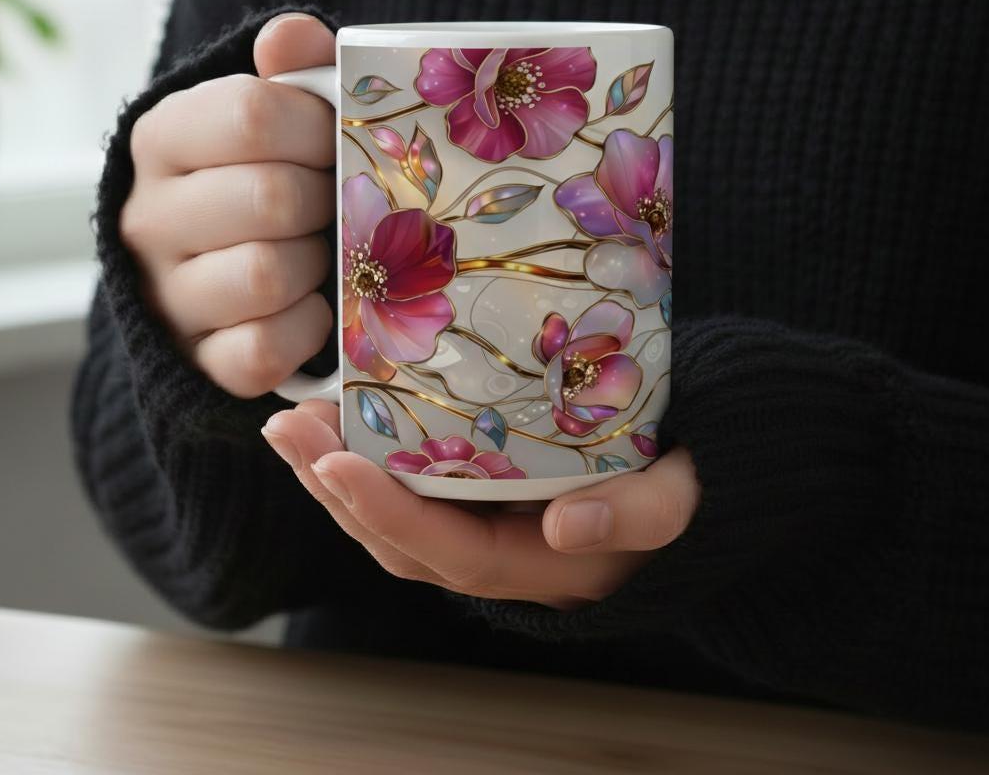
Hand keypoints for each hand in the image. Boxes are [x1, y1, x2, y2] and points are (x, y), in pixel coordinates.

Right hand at [121, 13, 336, 396]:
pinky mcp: (194, 360)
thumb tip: (292, 38)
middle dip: (324, 202)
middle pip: (271, 198)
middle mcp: (149, 216)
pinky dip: (306, 330)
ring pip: (268, 275)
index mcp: (164, 137)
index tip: (336, 141)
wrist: (223, 269)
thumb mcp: (276, 112)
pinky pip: (263, 349)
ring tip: (321, 255)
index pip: (252, 115)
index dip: (319, 129)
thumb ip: (293, 68)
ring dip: (319, 266)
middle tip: (333, 205)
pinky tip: (313, 307)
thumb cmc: (266, 176)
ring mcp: (165, 294)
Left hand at [261, 402, 700, 609]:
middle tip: (287, 428)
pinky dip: (368, 462)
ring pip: (396, 520)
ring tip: (290, 424)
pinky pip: (413, 491)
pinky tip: (336, 423)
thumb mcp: (682, 496)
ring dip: (336, 477)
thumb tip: (567, 523)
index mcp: (545, 564)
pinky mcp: (483, 494)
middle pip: (402, 541)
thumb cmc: (693, 478)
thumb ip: (638, 514)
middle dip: (337, 490)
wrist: (701, 470)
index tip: (335, 461)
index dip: (390, 513)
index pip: (451, 553)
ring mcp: (488, 527)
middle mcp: (504, 556)